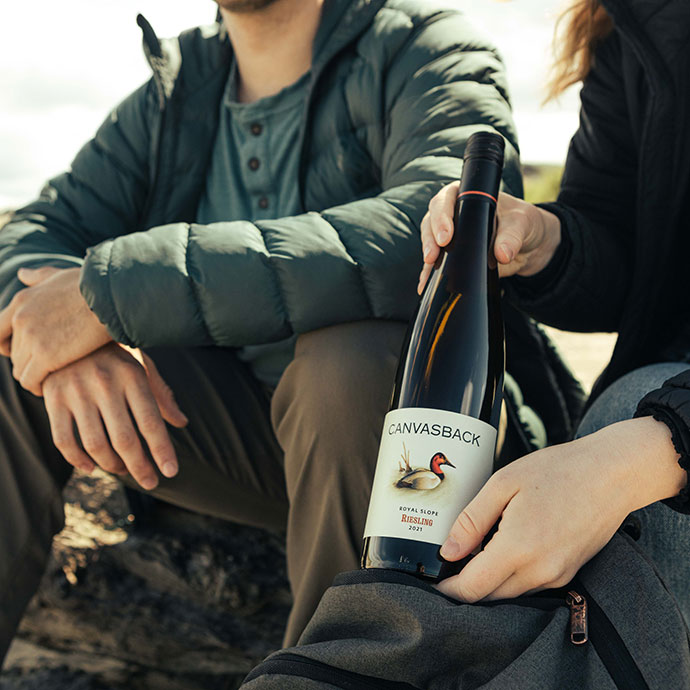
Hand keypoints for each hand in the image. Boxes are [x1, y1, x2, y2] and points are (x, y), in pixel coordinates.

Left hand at [0, 266, 111, 395]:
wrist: (113, 296)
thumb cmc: (94, 285)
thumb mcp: (60, 275)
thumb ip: (39, 277)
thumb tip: (23, 273)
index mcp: (22, 301)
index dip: (8, 345)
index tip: (27, 353)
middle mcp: (21, 319)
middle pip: (13, 353)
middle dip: (27, 363)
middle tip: (46, 371)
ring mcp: (31, 337)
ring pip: (20, 369)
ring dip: (33, 377)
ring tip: (50, 383)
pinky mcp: (46, 356)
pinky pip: (30, 380)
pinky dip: (38, 388)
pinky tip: (51, 389)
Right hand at [43, 343, 188, 489]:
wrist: (66, 330)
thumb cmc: (113, 353)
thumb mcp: (142, 365)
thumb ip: (161, 394)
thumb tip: (182, 423)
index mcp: (132, 376)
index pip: (151, 422)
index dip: (162, 451)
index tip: (171, 472)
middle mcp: (105, 385)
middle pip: (125, 439)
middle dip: (141, 467)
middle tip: (151, 482)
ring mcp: (77, 393)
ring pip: (96, 445)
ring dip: (113, 465)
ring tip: (125, 470)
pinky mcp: (53, 399)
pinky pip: (64, 441)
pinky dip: (78, 460)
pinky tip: (93, 467)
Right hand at [418, 183, 562, 293]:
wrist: (529, 246)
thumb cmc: (523, 224)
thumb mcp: (522, 224)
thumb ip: (512, 237)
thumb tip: (502, 254)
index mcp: (467, 197)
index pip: (446, 200)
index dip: (441, 216)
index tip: (446, 235)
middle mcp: (454, 215)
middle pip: (431, 222)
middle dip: (430, 240)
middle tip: (433, 256)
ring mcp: (451, 237)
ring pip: (430, 243)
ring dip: (428, 257)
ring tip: (429, 271)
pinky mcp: (453, 257)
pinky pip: (436, 264)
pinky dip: (430, 275)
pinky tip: (426, 284)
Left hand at [436, 417, 685, 601]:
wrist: (613, 474)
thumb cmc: (558, 471)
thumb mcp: (504, 484)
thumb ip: (472, 521)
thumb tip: (448, 551)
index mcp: (519, 549)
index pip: (473, 588)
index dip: (448, 587)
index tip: (433, 578)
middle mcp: (540, 572)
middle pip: (489, 595)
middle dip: (465, 584)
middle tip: (449, 559)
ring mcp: (557, 576)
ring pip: (510, 593)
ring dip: (488, 580)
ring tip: (475, 549)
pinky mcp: (568, 573)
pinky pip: (530, 585)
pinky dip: (510, 575)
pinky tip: (504, 547)